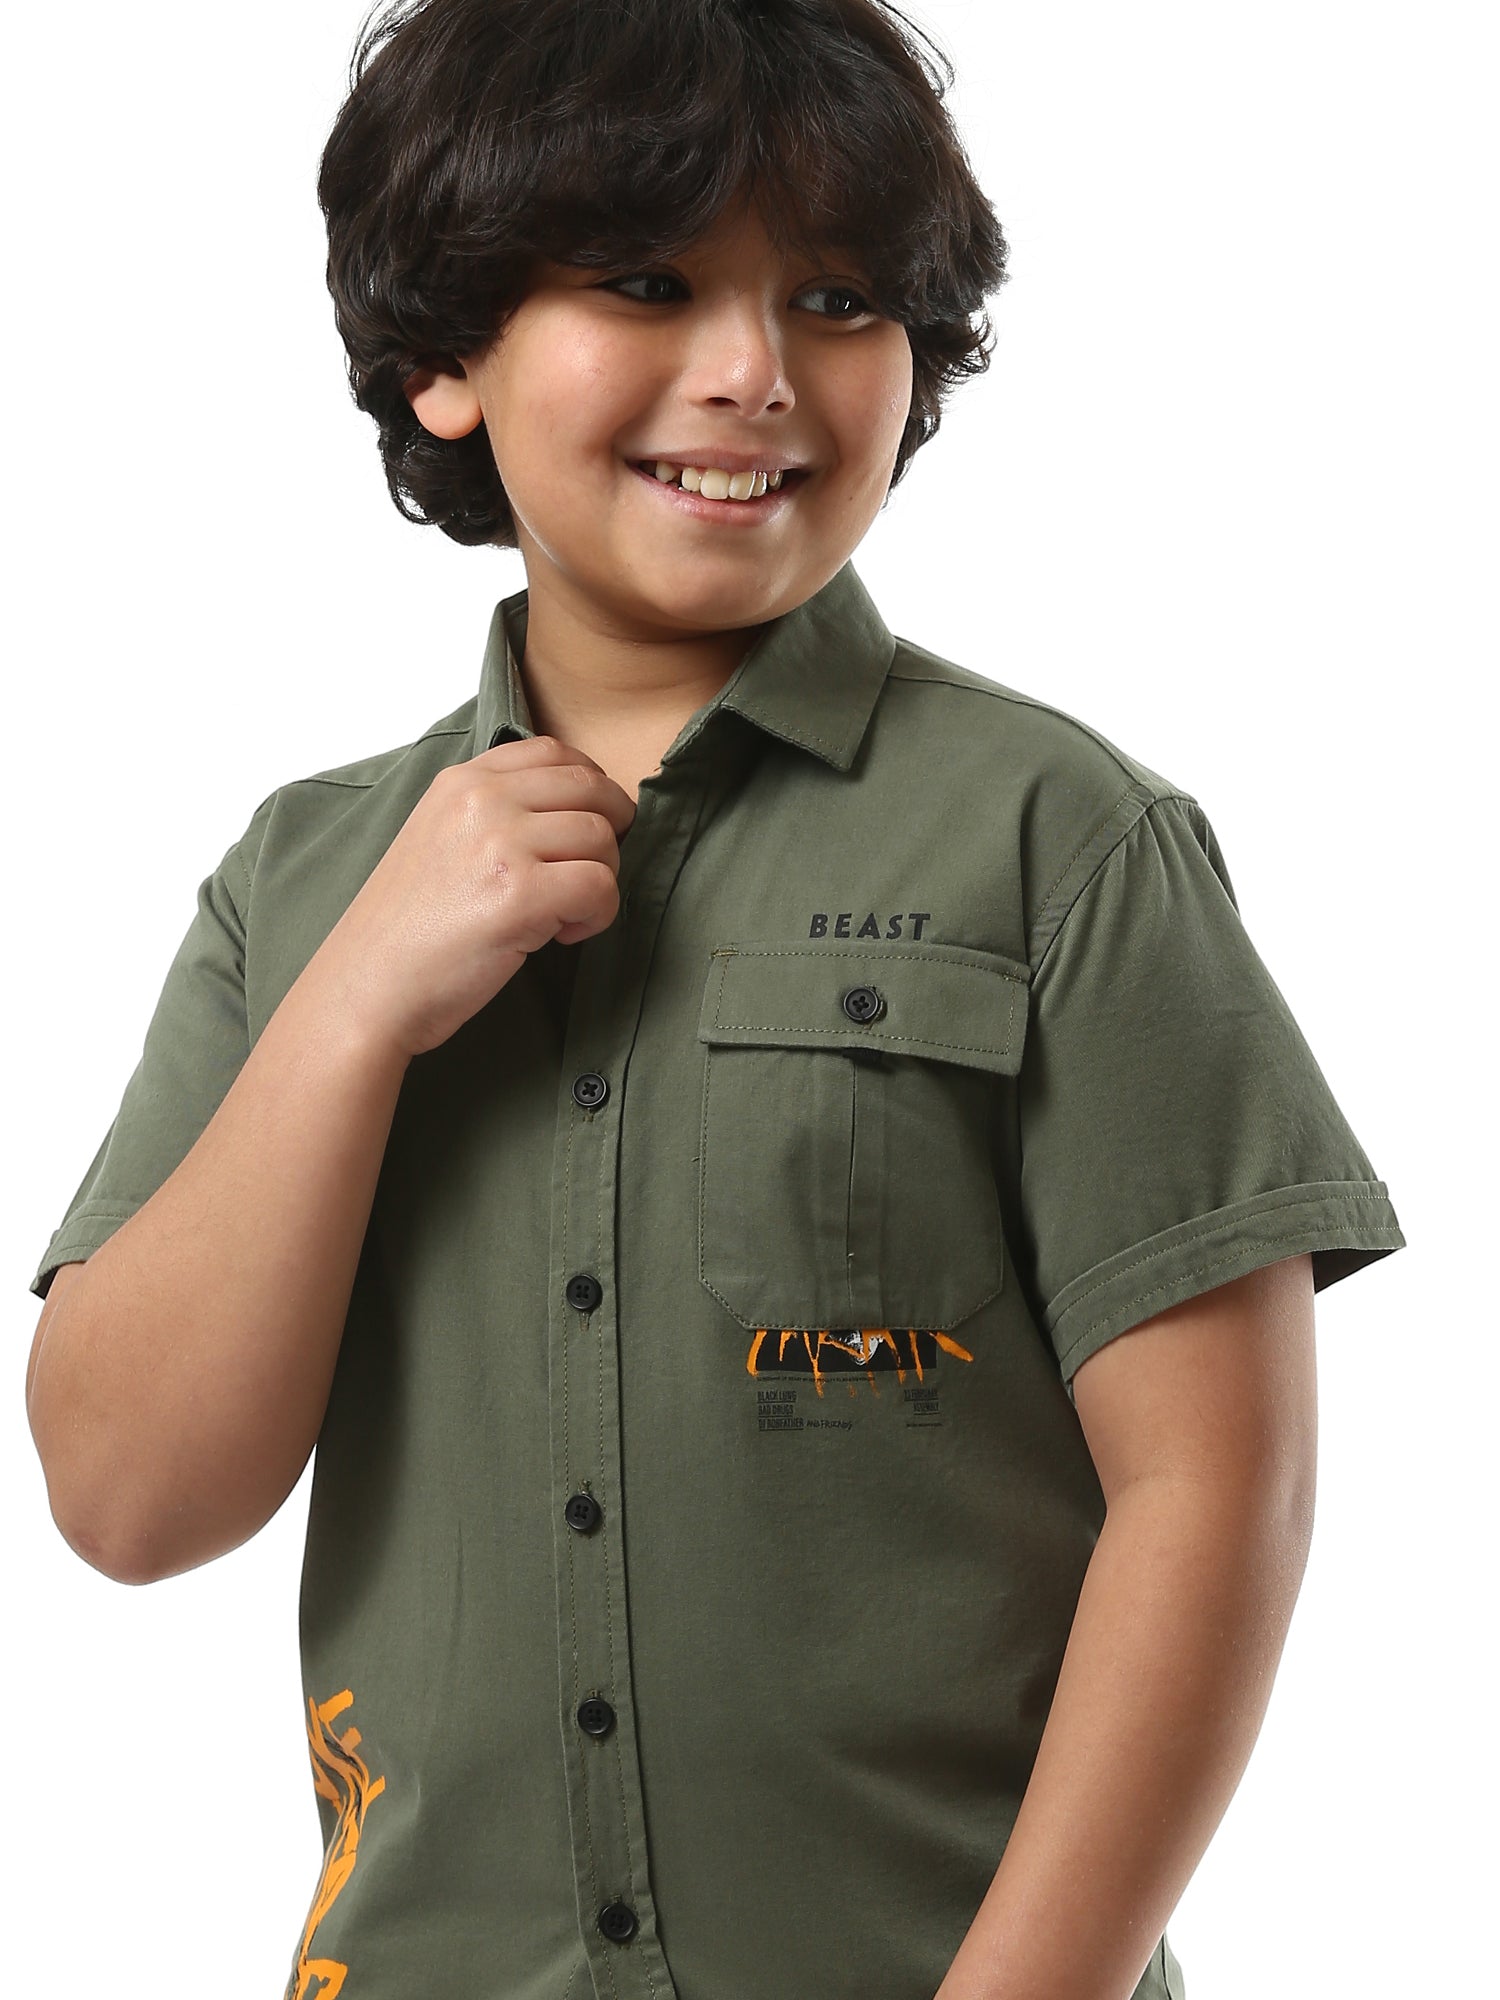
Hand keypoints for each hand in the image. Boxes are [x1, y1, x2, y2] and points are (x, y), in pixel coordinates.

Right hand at [300, 733, 636, 1059]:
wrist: (367, 987)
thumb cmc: (406, 929)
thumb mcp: (437, 839)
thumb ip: (490, 812)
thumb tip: (571, 809)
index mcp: (461, 781)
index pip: (553, 751)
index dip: (590, 786)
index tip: (588, 824)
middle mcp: (480, 800)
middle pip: (591, 788)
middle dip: (611, 832)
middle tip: (591, 874)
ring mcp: (499, 843)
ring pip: (602, 838)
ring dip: (602, 880)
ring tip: (565, 913)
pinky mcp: (519, 895)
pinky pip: (601, 886)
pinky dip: (597, 915)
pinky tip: (562, 935)